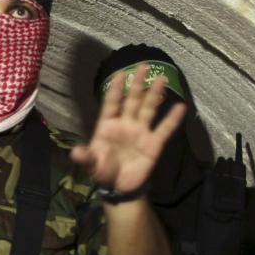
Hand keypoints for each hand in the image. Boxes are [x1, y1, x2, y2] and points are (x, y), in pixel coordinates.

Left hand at [72, 63, 188, 195]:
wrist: (119, 188)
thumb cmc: (103, 172)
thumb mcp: (92, 165)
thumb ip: (85, 157)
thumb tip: (74, 152)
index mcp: (108, 126)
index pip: (112, 103)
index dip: (115, 89)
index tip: (120, 73)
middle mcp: (125, 125)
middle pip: (132, 100)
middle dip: (137, 84)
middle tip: (143, 66)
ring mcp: (140, 132)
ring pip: (148, 109)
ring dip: (154, 94)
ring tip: (161, 78)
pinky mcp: (154, 143)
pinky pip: (164, 129)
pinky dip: (172, 118)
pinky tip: (180, 106)